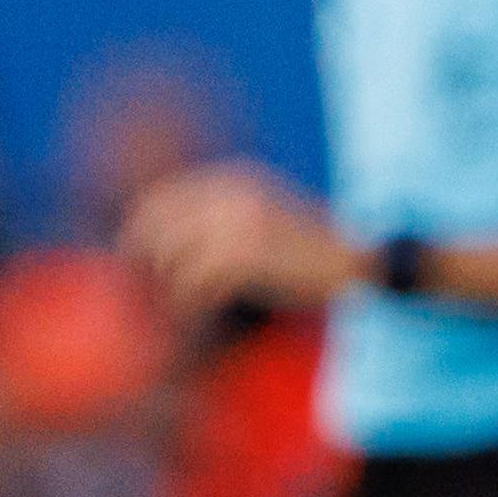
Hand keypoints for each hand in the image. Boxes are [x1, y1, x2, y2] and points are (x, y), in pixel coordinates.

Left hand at [125, 159, 358, 318]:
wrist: (359, 261)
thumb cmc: (315, 249)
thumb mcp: (269, 216)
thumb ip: (227, 217)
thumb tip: (177, 241)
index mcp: (234, 179)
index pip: (163, 198)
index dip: (142, 230)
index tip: (137, 259)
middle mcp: (230, 193)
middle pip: (157, 225)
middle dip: (145, 260)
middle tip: (147, 290)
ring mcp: (235, 223)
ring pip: (171, 258)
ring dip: (171, 289)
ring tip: (181, 310)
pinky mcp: (244, 255)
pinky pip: (194, 284)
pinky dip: (191, 306)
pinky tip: (200, 317)